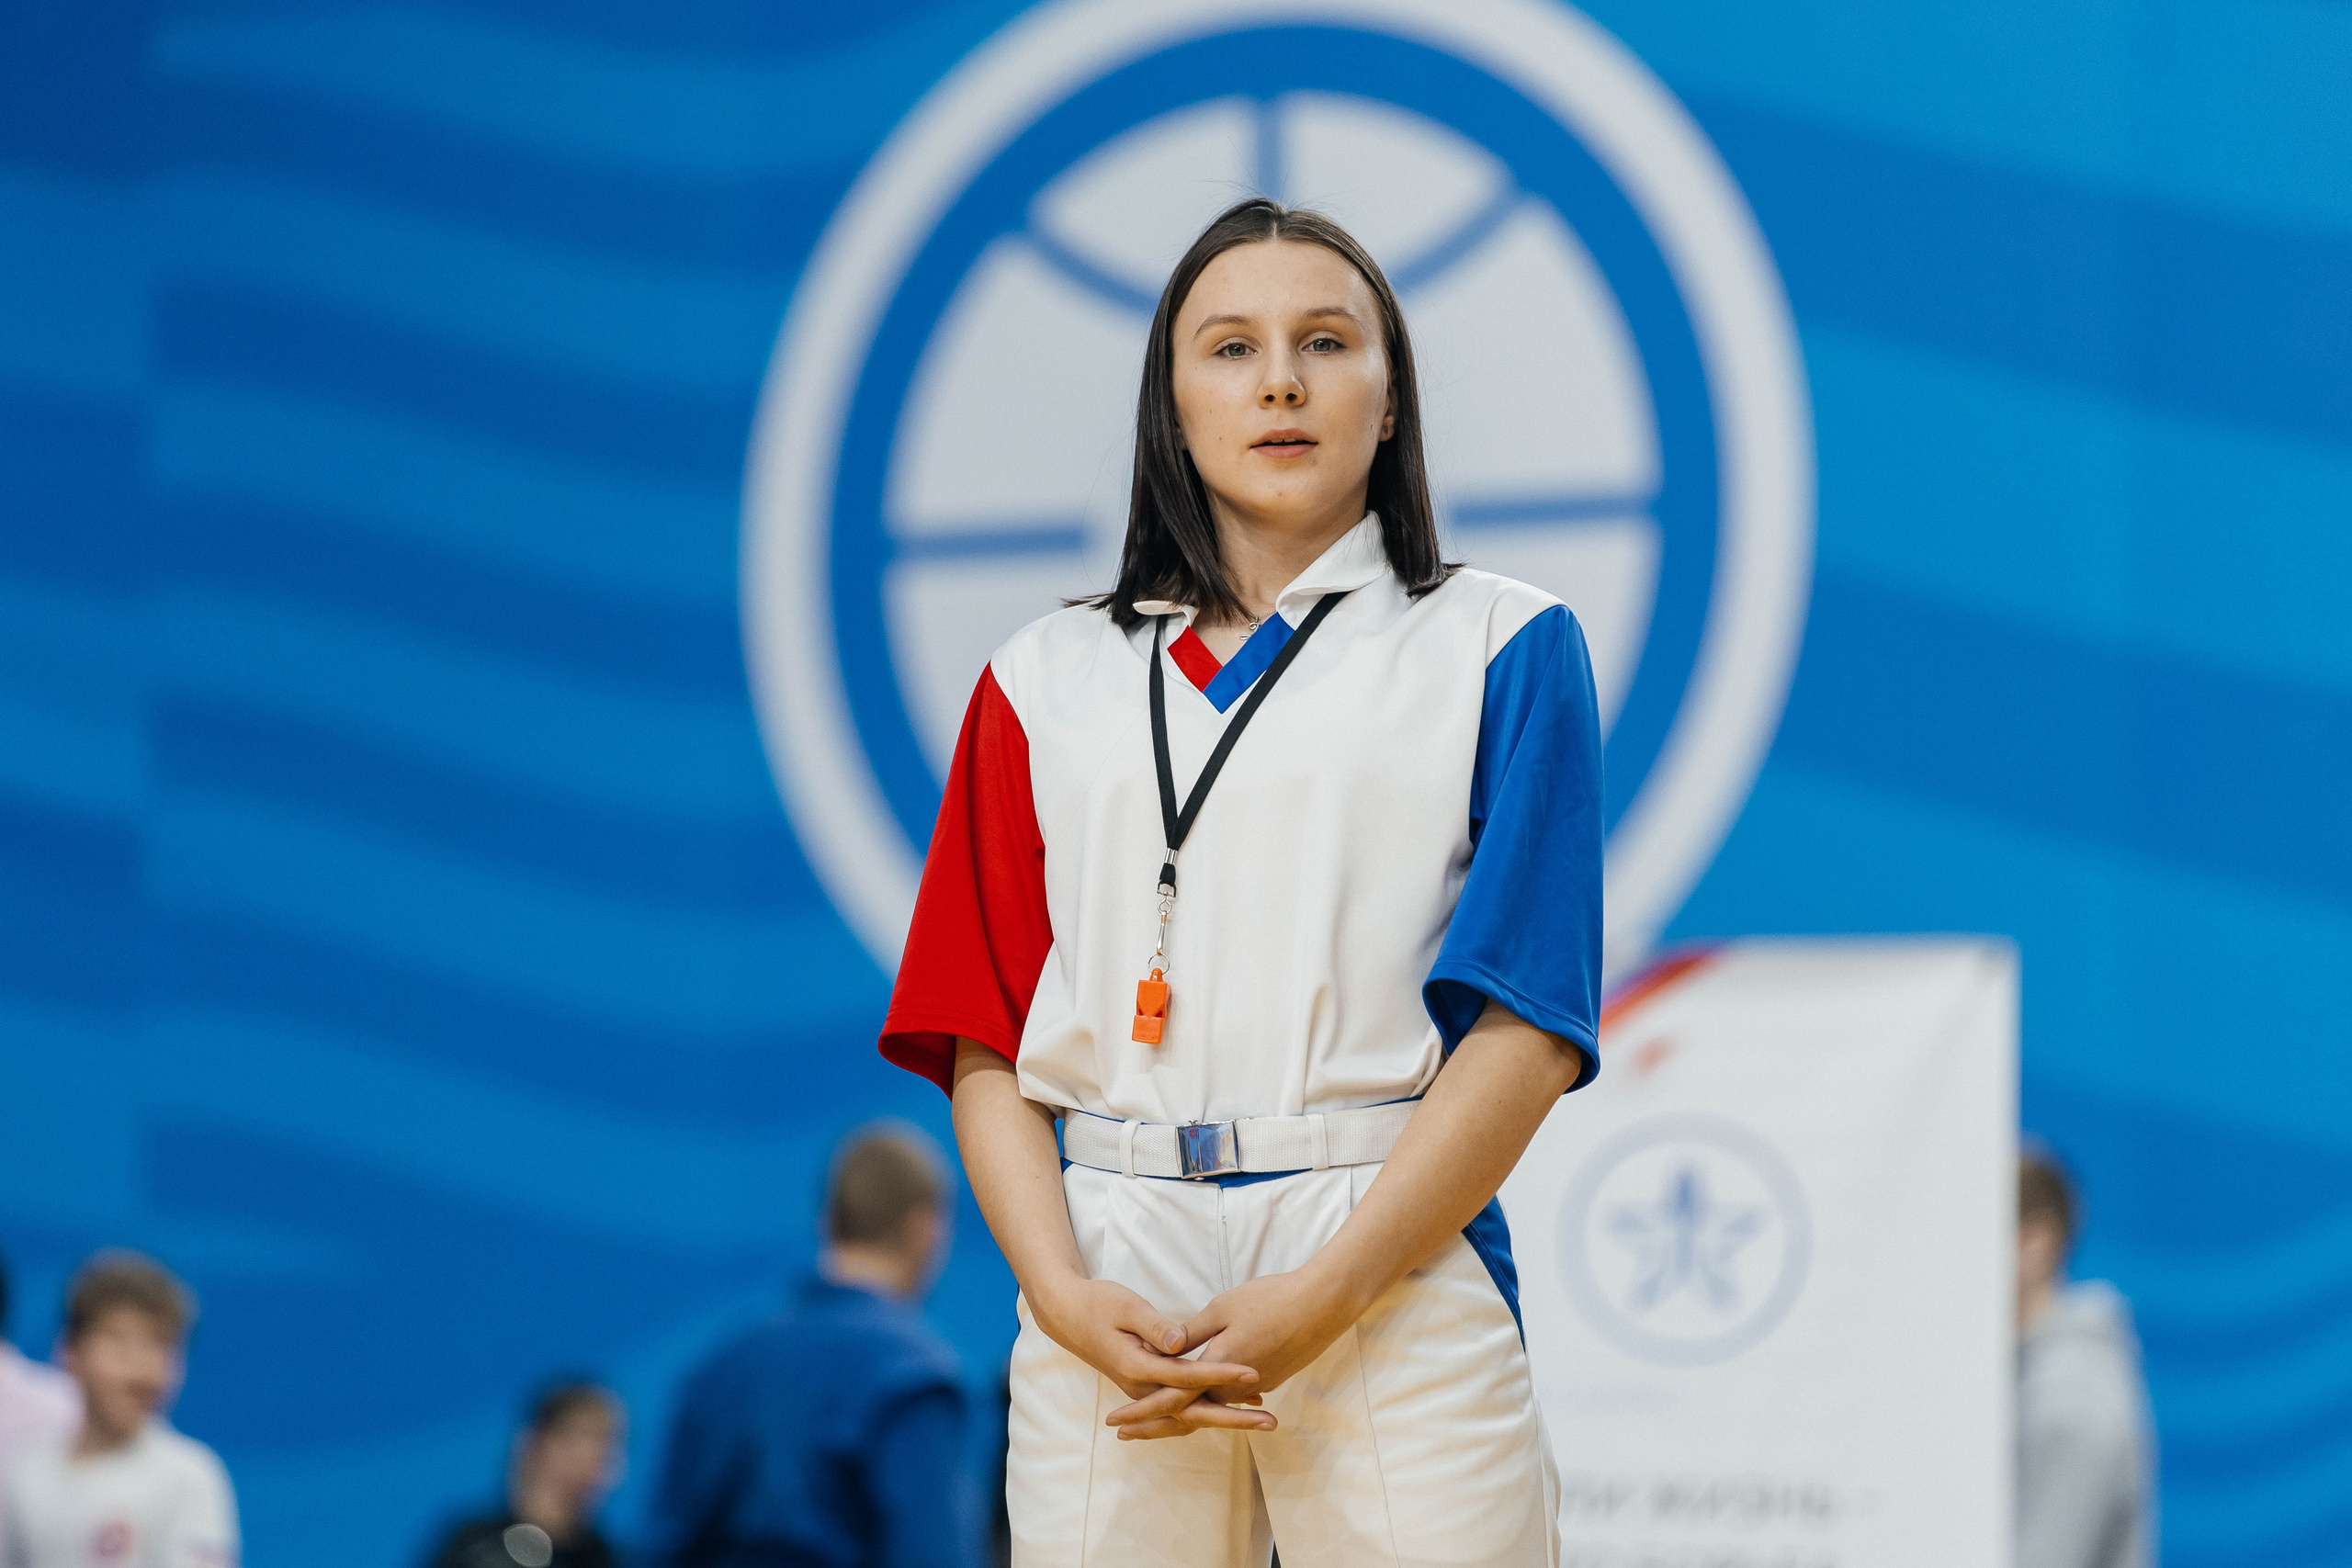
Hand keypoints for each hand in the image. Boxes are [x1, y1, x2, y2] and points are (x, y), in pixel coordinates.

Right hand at [1026, 1274, 1274, 1432]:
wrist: (1067, 1314)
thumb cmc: (1098, 1304)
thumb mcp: (1126, 1306)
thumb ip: (1155, 1326)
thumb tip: (1180, 1343)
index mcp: (1139, 1368)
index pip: (1188, 1377)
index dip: (1222, 1375)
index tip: (1253, 1373)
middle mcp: (1143, 1387)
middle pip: (1193, 1411)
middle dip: (1234, 1418)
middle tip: (1272, 1421)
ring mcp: (1145, 1390)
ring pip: (1189, 1413)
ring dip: (1225, 1416)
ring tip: (1263, 1416)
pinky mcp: (1148, 1385)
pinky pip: (1182, 1405)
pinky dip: (1208, 1408)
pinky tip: (1234, 1404)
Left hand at [1103, 1267, 1358, 1439]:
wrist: (1323, 1305)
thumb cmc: (1270, 1299)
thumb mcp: (1222, 1308)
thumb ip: (1190, 1332)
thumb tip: (1164, 1351)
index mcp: (1216, 1369)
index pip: (1170, 1399)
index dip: (1140, 1411)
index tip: (1114, 1422)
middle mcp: (1233, 1387)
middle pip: (1186, 1413)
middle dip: (1153, 1423)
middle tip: (1125, 1433)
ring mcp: (1253, 1387)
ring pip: (1209, 1406)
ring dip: (1181, 1412)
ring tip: (1154, 1418)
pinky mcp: (1268, 1379)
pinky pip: (1229, 1397)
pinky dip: (1209, 1402)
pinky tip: (1199, 1399)